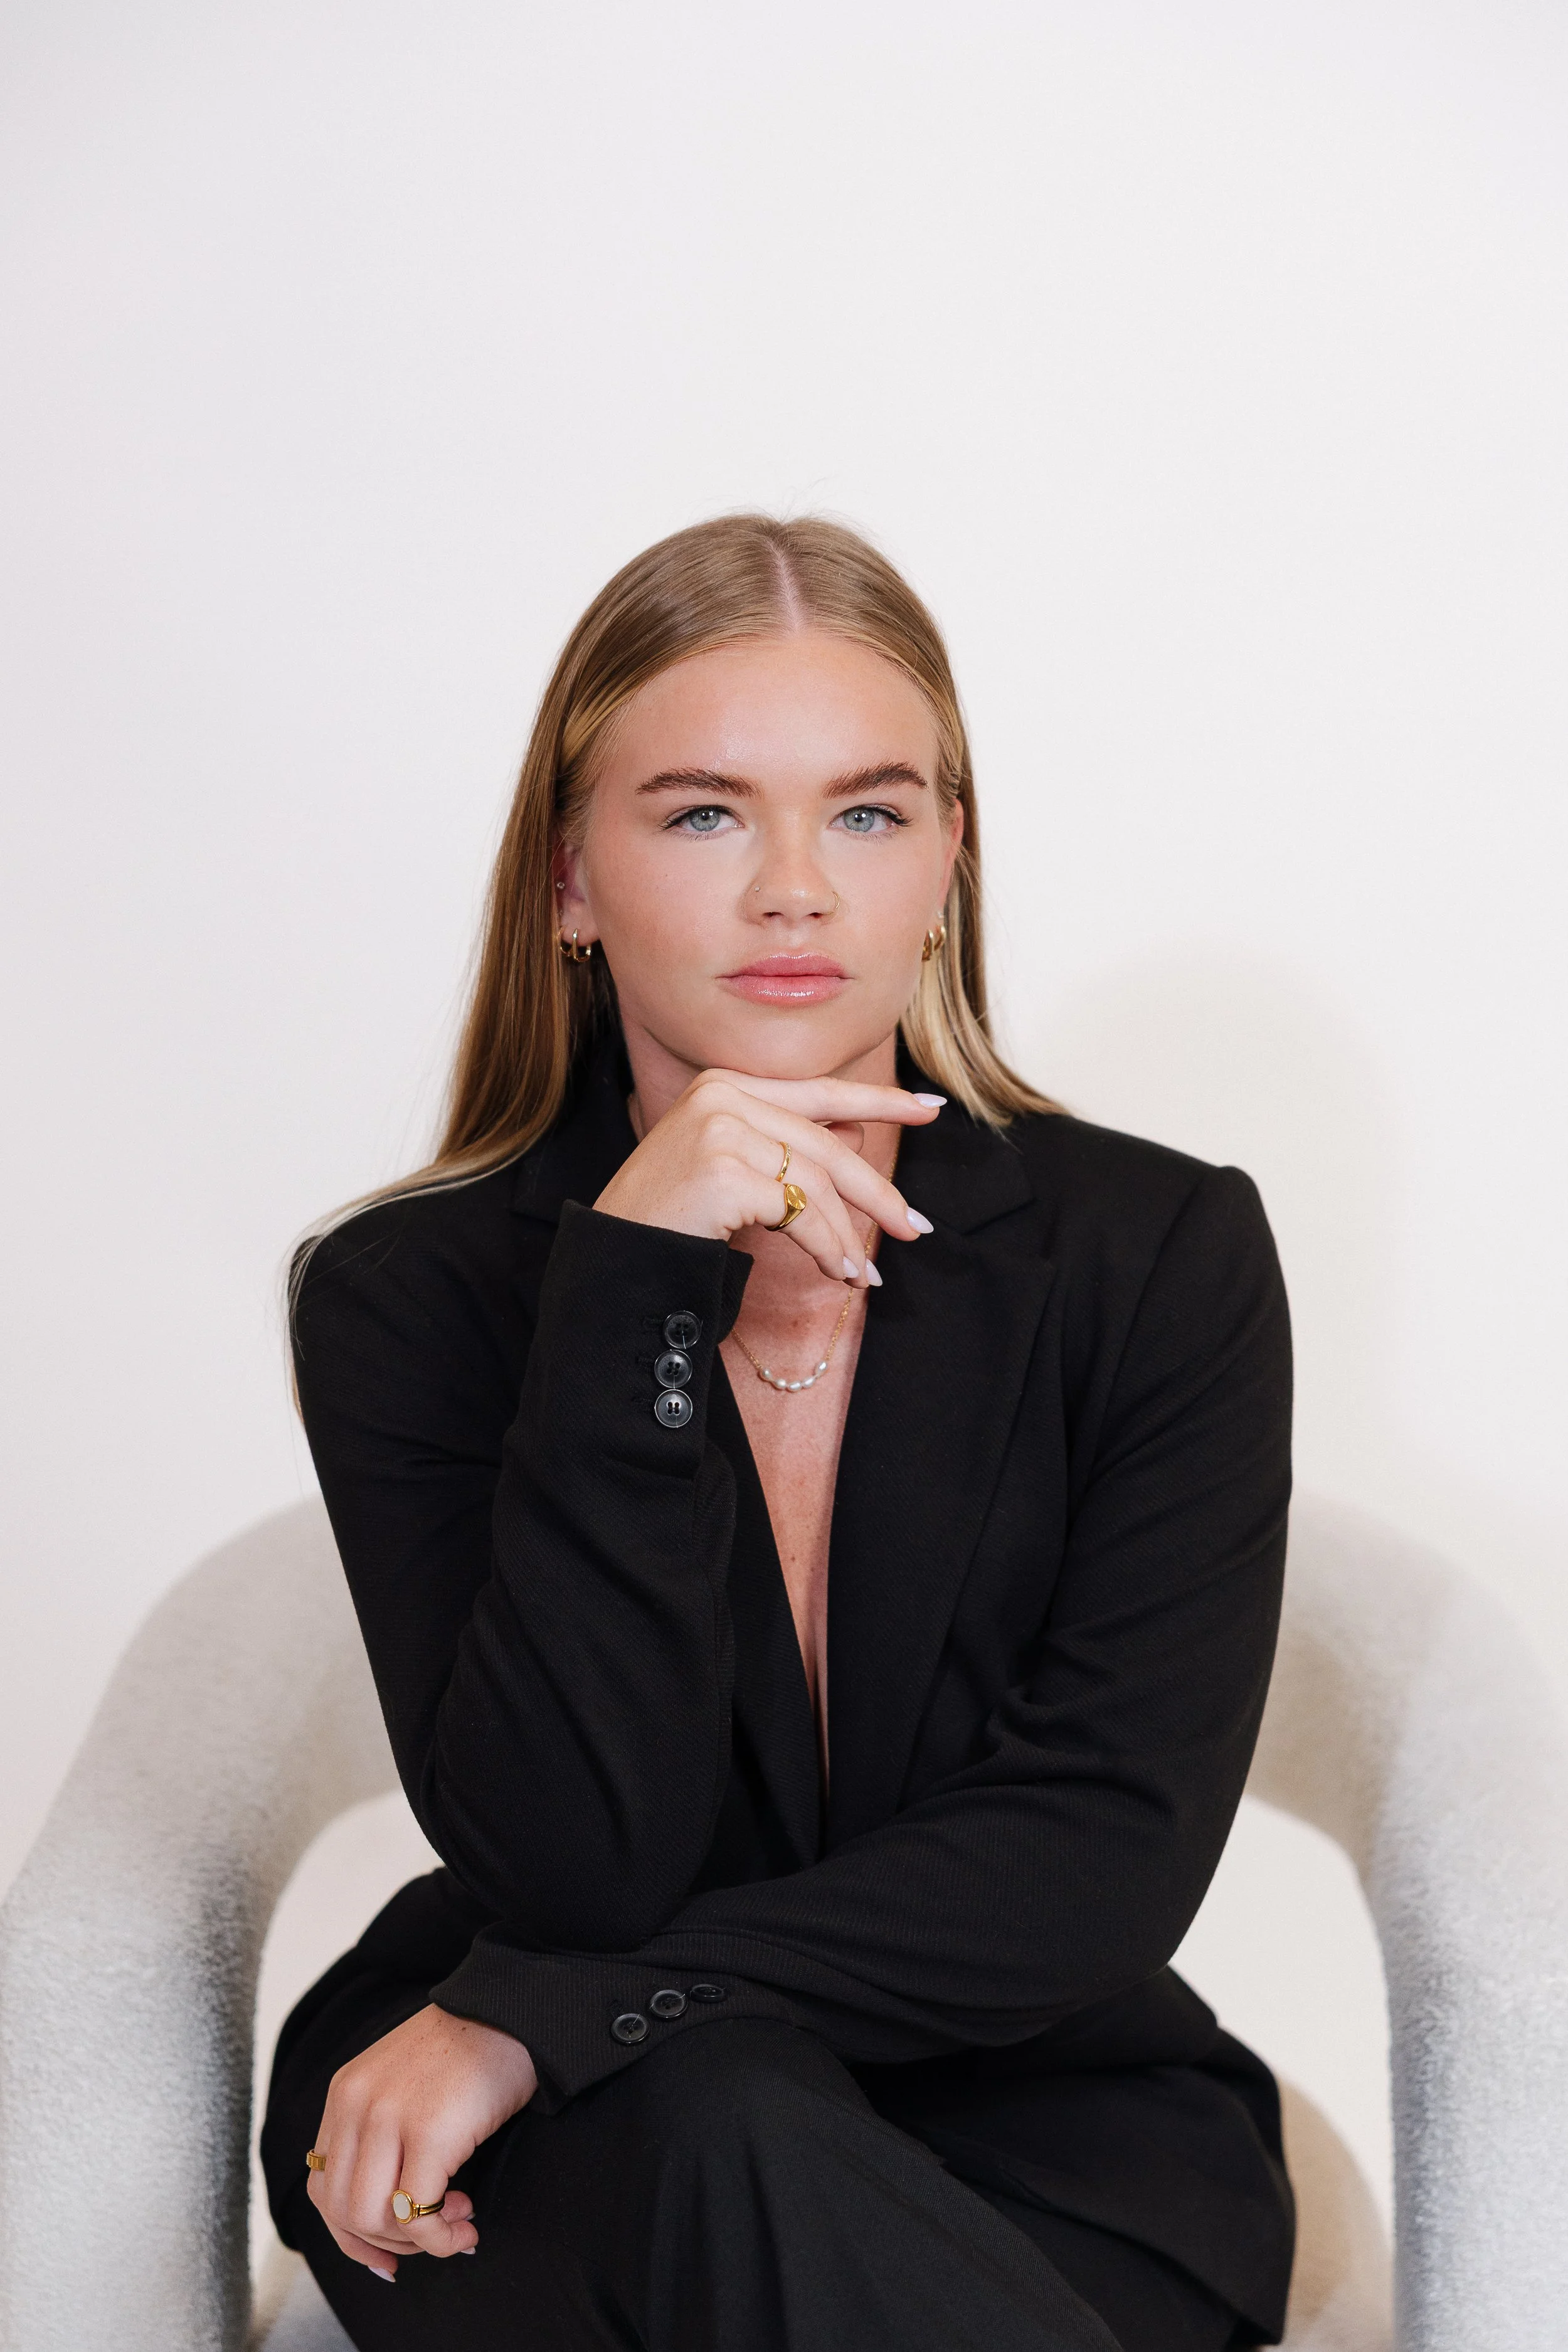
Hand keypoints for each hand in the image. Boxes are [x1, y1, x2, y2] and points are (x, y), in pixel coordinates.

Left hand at [306, 2004, 537, 2281]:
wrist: (513, 2009)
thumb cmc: (469, 2053)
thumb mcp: (402, 2084)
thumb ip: (380, 2133)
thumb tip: (387, 2217)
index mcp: (346, 2092)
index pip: (322, 2188)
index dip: (350, 2236)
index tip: (387, 2257)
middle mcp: (356, 2104)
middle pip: (342, 2211)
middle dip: (386, 2242)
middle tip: (431, 2234)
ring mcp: (389, 2117)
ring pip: (372, 2219)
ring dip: (416, 2240)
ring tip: (456, 2220)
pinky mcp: (429, 2132)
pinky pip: (418, 2214)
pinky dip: (439, 2238)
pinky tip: (466, 2225)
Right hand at [594, 1072, 943, 1284]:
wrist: (615, 1258)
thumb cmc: (673, 1217)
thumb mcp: (734, 1169)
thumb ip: (789, 1145)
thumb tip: (857, 1132)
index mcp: (724, 1085)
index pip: (819, 1090)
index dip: (879, 1100)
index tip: (930, 1108)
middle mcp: (720, 1095)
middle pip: (825, 1142)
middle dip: (876, 1190)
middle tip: (914, 1228)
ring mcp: (719, 1129)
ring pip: (816, 1181)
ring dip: (848, 1234)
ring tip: (863, 1275)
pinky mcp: (721, 1169)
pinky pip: (798, 1210)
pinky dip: (826, 1245)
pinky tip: (836, 1271)